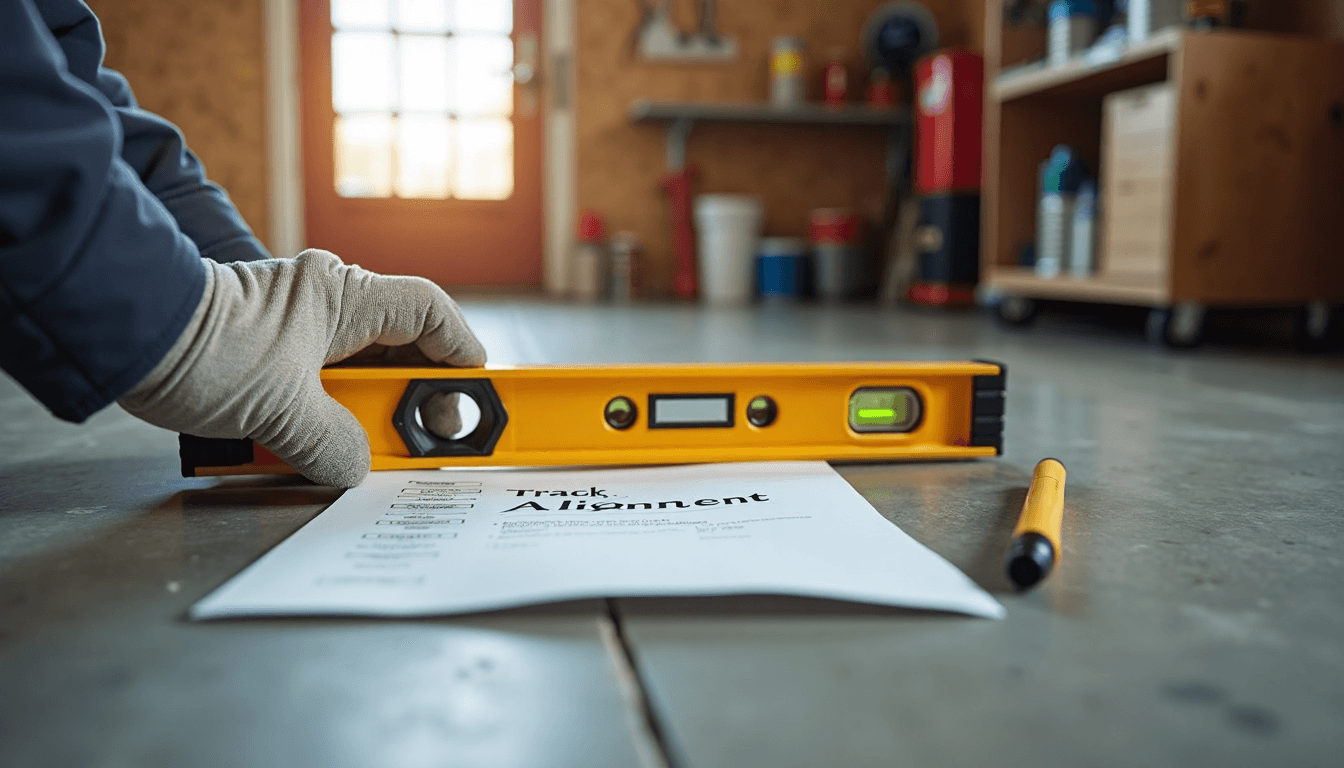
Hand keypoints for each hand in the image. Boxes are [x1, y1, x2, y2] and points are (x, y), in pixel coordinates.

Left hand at [119, 249, 485, 486]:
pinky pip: (313, 386)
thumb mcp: (280, 410)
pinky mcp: (262, 351)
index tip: (478, 393)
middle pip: (397, 351)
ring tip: (360, 450)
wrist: (117, 335)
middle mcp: (323, 304)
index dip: (461, 353)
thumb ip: (333, 445)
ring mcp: (292, 326)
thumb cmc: (199, 347)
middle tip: (419, 441)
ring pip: (353, 373)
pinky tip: (312, 447)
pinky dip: (319, 418)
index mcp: (343, 297)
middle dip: (409, 401)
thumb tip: (355, 468)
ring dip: (358, 414)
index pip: (430, 313)